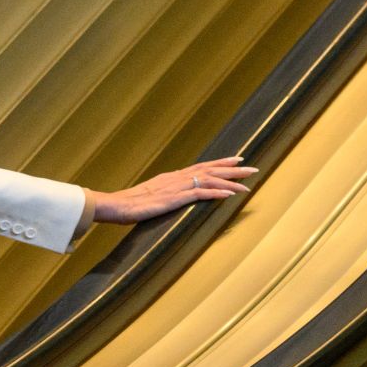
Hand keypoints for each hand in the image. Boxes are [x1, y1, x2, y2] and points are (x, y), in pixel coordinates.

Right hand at [90, 156, 257, 223]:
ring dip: (230, 180)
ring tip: (248, 181)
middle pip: (208, 169)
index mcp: (170, 178)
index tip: (236, 161)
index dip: (219, 164)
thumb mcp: (149, 198)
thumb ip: (162, 196)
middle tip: (251, 167)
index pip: (199, 167)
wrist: (114, 205)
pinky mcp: (173, 198)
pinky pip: (199, 193)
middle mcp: (175, 178)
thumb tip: (169, 199)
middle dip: (231, 169)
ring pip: (208, 179)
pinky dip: (216, 192)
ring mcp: (175, 187)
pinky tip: (230, 194)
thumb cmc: (127, 205)